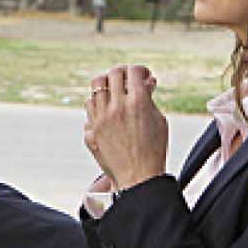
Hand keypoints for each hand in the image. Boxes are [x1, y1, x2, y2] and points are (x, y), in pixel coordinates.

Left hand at [84, 65, 168, 189]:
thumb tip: (147, 81)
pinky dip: (98, 102)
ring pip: (96, 86)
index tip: (144, 76)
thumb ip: (149, 97)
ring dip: (108, 85)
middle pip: (113, 74)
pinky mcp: (92, 129)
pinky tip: (107, 108)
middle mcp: (117, 107)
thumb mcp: (158, 120)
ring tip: (116, 92)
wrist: (138, 178)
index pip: (134, 71)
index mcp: (138, 102)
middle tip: (129, 80)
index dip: (140, 70)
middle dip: (123, 73)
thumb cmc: (153, 151)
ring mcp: (101, 118)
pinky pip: (89, 105)